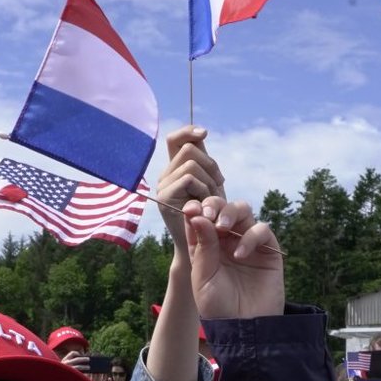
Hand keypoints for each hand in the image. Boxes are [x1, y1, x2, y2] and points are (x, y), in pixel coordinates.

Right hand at [154, 126, 223, 249]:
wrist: (203, 249)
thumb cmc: (211, 216)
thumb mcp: (210, 185)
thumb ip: (204, 162)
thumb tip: (201, 133)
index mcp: (175, 170)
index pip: (175, 139)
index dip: (188, 131)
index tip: (204, 133)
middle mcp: (165, 176)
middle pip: (188, 148)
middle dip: (210, 164)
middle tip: (218, 185)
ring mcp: (162, 187)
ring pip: (191, 163)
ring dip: (209, 180)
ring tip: (211, 200)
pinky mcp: (164, 198)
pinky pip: (188, 178)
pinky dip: (203, 189)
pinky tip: (205, 204)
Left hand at [185, 197, 282, 320]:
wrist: (243, 328)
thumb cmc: (218, 307)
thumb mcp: (202, 277)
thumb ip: (202, 247)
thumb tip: (198, 215)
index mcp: (206, 245)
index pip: (201, 217)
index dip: (196, 209)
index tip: (191, 211)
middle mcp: (226, 241)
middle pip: (222, 208)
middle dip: (214, 205)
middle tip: (209, 215)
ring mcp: (248, 243)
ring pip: (243, 211)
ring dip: (231, 212)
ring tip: (223, 226)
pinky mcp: (268, 251)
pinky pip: (262, 230)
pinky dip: (251, 236)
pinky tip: (240, 254)